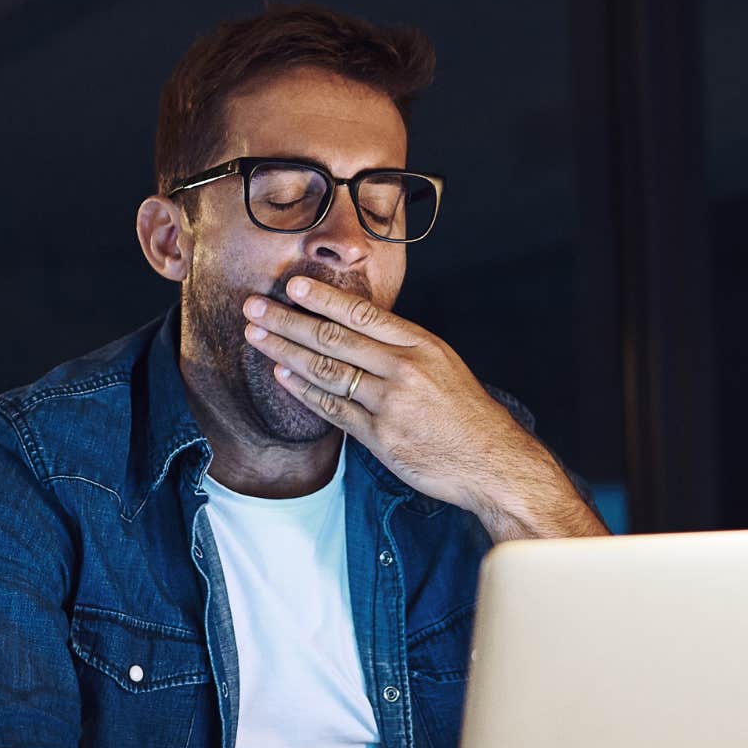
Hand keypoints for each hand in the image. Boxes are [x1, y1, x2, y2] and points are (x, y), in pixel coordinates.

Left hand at [242, 276, 604, 539]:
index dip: (323, 298)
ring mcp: (390, 404)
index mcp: (422, 345)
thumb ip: (401, 349)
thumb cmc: (467, 415)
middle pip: (335, 339)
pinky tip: (281, 376)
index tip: (291, 286)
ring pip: (327, 371)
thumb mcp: (443, 366)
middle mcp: (405, 369)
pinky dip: (304, 392)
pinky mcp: (381, 437)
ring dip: (285, 352)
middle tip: (254, 307)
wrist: (493, 462)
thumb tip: (354, 331)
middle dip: (288, 321)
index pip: (363, 314)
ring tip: (256, 337)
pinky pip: (333, 409)